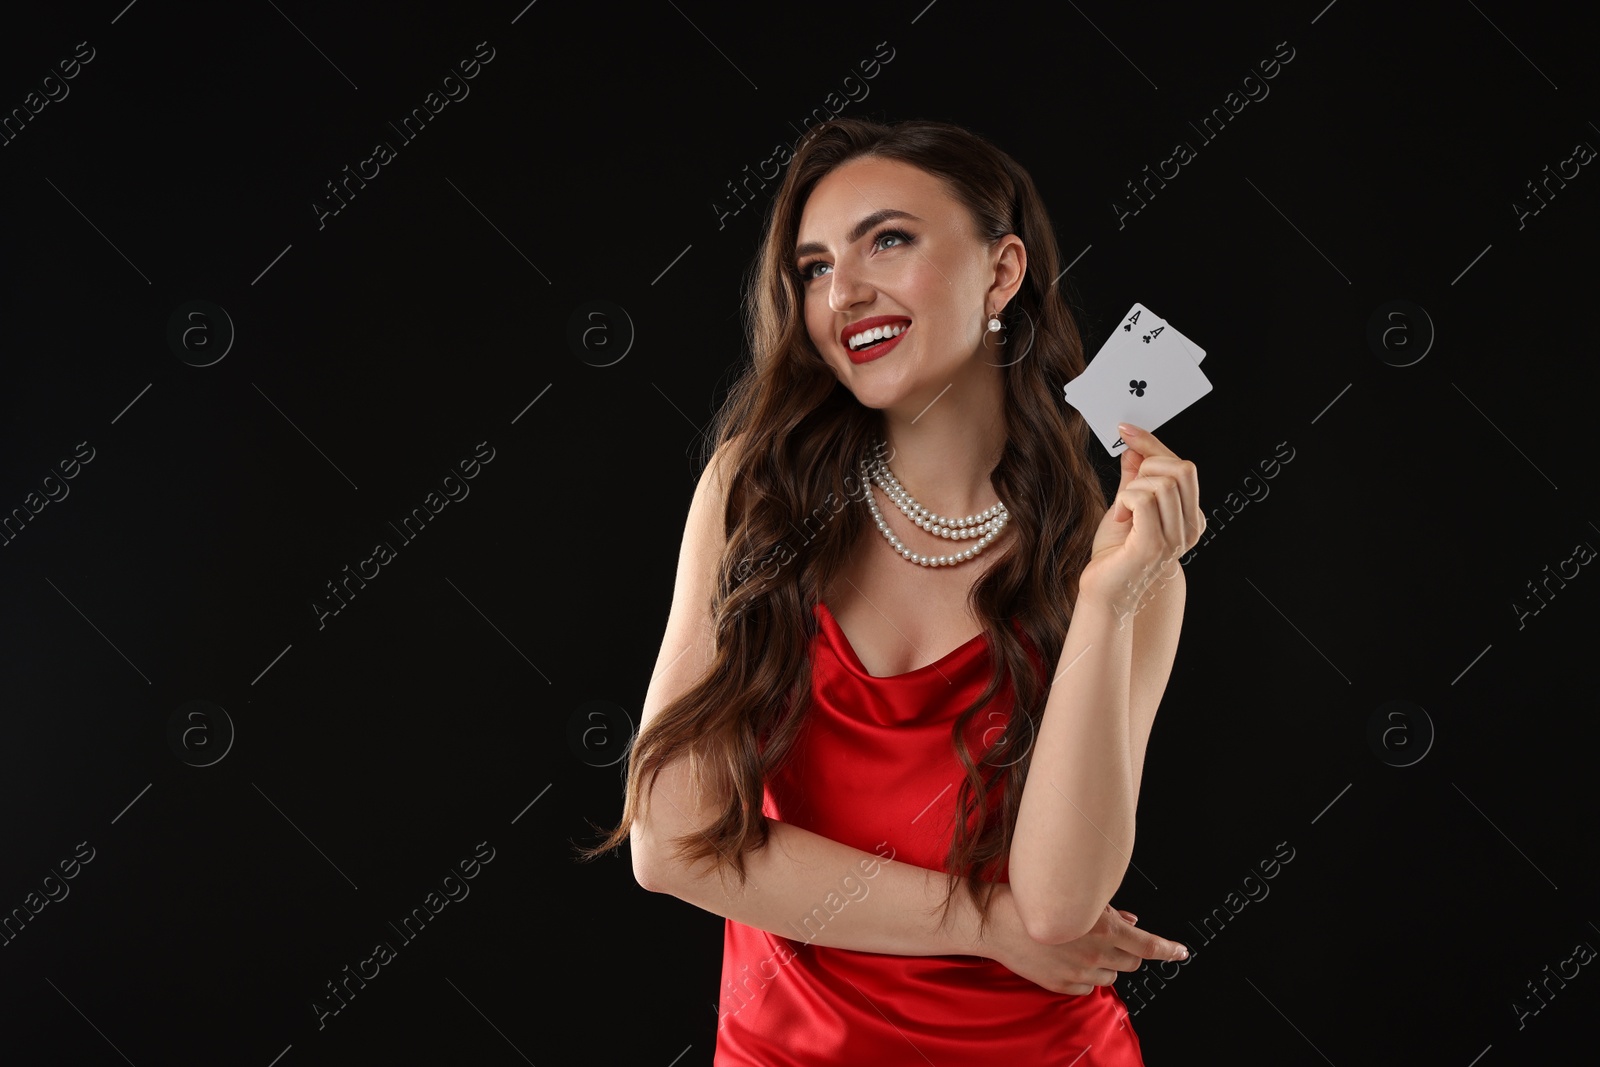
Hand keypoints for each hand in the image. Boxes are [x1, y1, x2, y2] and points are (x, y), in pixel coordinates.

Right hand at [982, 885, 1188, 994]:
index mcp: (1103, 929)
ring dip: (1105, 963)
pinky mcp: (1062, 985)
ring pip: (1111, 975)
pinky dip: (1084, 976)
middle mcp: (1095, 953)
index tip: (1180, 952)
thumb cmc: (1034, 901)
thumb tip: (1131, 921)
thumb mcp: (1077, 900)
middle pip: (1131, 962)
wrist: (997, 921)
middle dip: (1127, 951)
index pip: (1148, 945)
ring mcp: (1079, 972)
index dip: (1168, 950)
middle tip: (1110, 940)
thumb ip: (1109, 913)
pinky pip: (1087, 987)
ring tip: (1080, 947)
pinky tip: (1066, 960)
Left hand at [1081, 423, 1202, 614]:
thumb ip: (1135, 478)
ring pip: (1161, 482)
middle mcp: (1189, 528)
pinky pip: (1143, 499)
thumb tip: (1134, 448)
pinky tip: (1120, 518)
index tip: (1126, 430)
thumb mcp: (1126, 507)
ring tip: (1123, 512)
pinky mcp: (1153, 544)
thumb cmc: (1116, 555)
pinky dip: (1125, 500)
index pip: (1182, 466)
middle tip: (1127, 494)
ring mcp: (1174, 538)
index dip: (1153, 444)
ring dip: (1131, 490)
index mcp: (1190, 517)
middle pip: (1179, 468)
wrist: (1107, 593)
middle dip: (1145, 470)